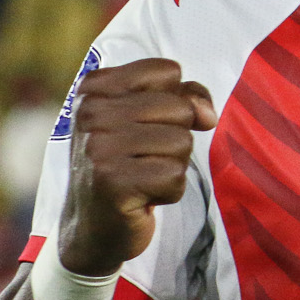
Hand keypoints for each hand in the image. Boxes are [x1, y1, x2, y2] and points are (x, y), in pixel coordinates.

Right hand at [58, 58, 215, 275]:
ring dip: (172, 166)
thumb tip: (208, 115)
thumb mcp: (150, 119)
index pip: (168, 71)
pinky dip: (168, 191)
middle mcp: (91, 113)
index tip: (148, 124)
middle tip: (142, 158)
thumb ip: (186, 97)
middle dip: (174, 137)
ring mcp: (99, 148)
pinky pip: (175, 176)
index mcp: (94, 87)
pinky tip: (141, 197)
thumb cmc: (127, 164)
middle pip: (180, 107)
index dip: (174, 100)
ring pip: (182, 142)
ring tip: (142, 177)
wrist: (92, 228)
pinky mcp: (113, 183)